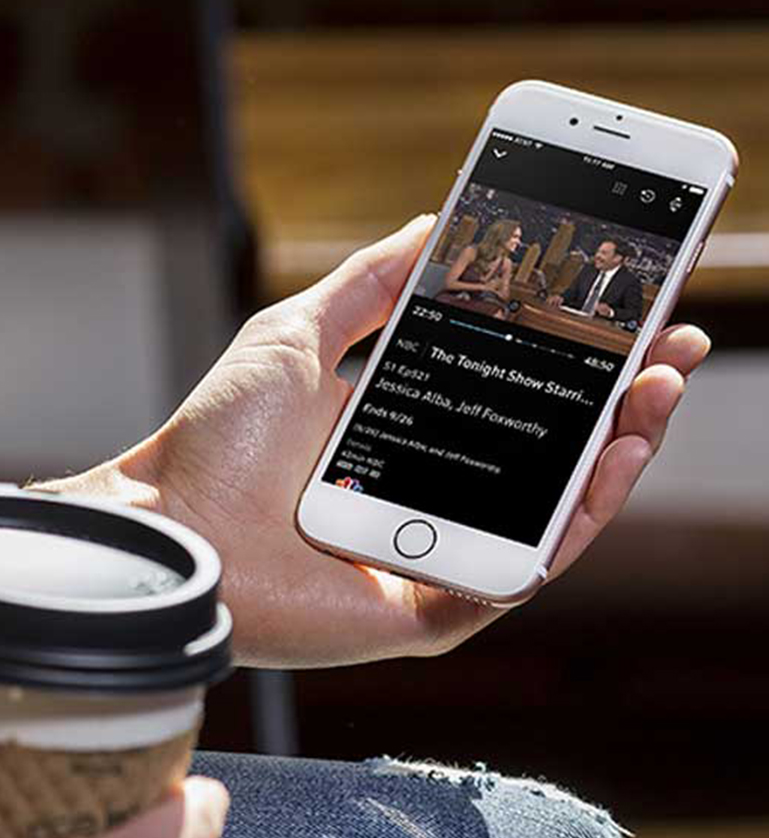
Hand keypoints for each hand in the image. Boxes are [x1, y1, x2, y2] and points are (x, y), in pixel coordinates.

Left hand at [39, 215, 709, 667]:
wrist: (167, 514)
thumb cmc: (217, 435)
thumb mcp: (299, 334)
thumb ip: (369, 284)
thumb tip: (431, 224)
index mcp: (405, 441)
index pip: (515, 405)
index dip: (576, 369)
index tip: (631, 323)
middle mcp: (428, 502)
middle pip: (549, 462)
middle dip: (618, 409)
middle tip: (671, 356)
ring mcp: (432, 558)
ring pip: (551, 520)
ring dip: (613, 463)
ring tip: (652, 402)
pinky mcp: (424, 613)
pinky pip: (514, 578)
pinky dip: (565, 533)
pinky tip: (599, 475)